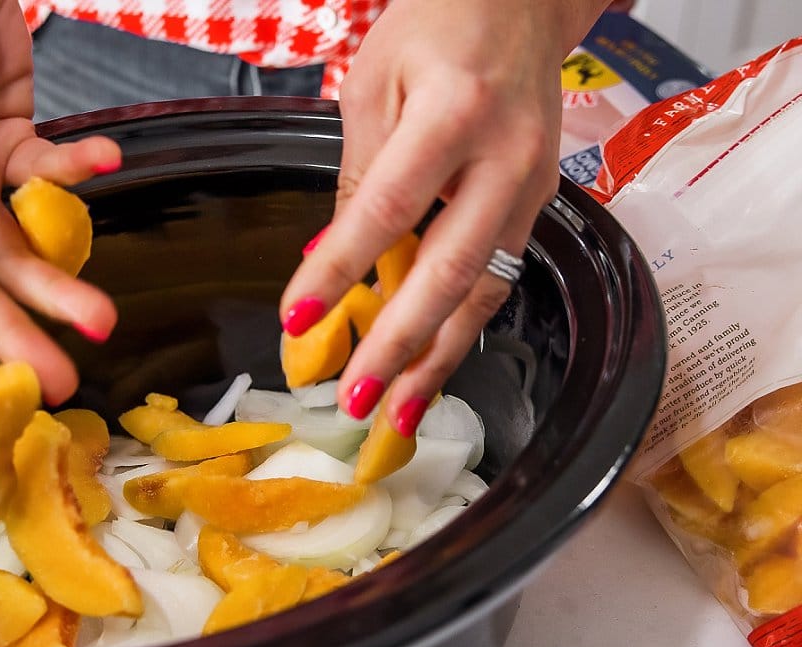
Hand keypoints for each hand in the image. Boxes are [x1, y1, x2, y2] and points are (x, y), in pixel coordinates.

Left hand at [279, 0, 610, 432]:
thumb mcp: (372, 86)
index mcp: (453, 114)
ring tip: (397, 413)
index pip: (385, 210)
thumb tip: (332, 261)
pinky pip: (496, 279)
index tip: (298, 320)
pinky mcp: (540, 205)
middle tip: (357, 399)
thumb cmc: (437, 28)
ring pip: (485, 292)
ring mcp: (533, 186)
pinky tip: (429, 365)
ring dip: (437, 359)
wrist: (522, 2)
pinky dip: (459, 328)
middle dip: (400, 346)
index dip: (339, 272)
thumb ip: (358, 176)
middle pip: (451, 272)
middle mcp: (505, 159)